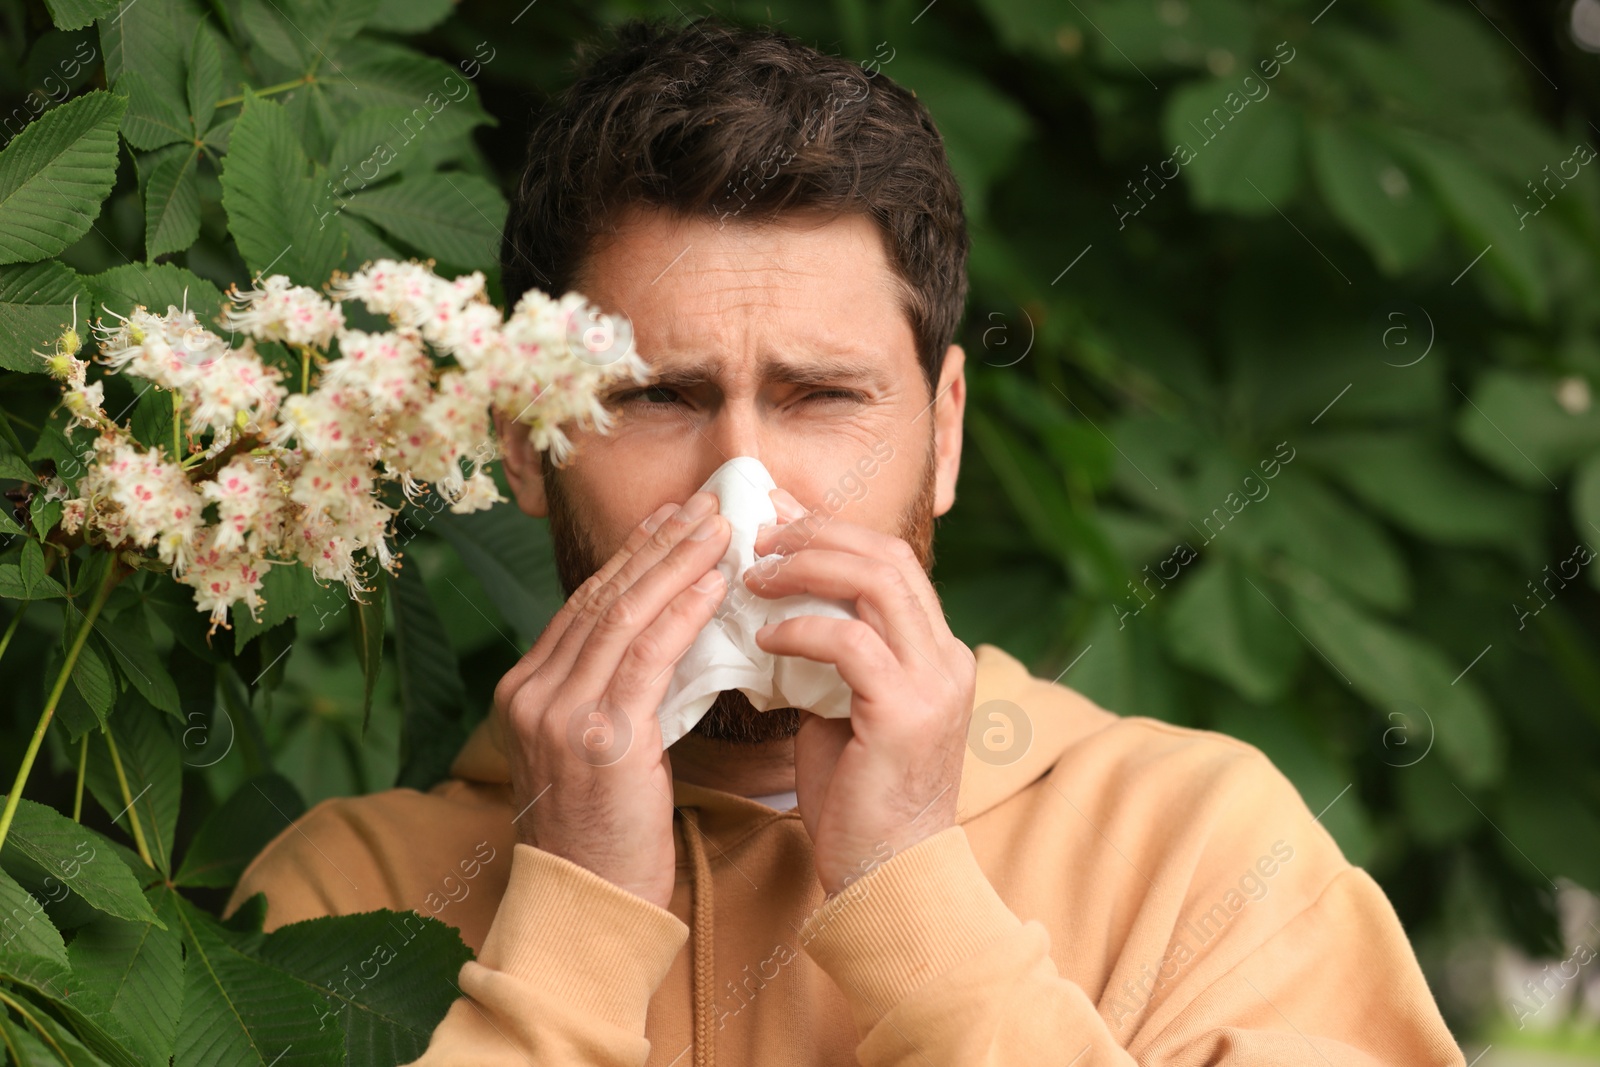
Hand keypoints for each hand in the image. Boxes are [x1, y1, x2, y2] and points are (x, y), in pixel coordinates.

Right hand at [491, 491, 730, 909]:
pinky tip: (714, 584)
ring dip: (677, 563)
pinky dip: (683, 612)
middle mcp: (530, 693)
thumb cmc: (606, 835)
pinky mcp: (598, 738)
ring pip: (624, 616)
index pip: (585, 605)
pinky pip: (647, 656)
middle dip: (659, 545)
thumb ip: (615, 693)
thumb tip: (668, 637)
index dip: (633, 557)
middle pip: (603, 598)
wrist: (588, 908)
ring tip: (720, 527)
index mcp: (525, 692)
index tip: (674, 520)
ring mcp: (557, 713)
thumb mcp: (597, 751)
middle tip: (705, 505)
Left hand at [745, 488, 974, 897]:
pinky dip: (800, 629)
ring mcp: (933, 683)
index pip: (890, 560)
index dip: (831, 531)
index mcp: (938, 650)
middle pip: (886, 556)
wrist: (885, 877)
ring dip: (805, 568)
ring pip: (875, 583)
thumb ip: (828, 653)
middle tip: (756, 537)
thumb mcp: (842, 706)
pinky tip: (764, 639)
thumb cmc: (856, 796)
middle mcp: (947, 657)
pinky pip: (850, 642)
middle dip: (815, 535)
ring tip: (754, 576)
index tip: (774, 523)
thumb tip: (776, 599)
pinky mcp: (905, 714)